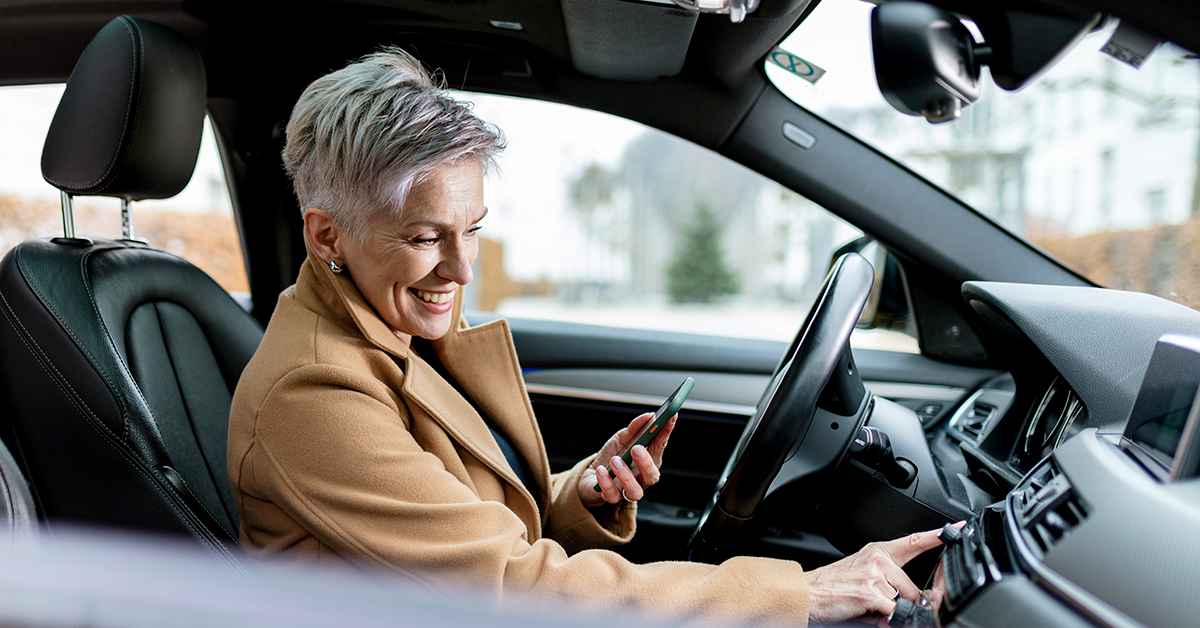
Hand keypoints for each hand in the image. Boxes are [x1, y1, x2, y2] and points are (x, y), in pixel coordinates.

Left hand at [579, 412, 676, 507]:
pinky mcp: (610, 496)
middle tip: (637, 448)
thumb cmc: (612, 456)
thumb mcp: (622, 438)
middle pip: (652, 476)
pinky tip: (601, 470)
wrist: (590, 474)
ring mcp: (626, 489)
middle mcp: (640, 477)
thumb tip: (649, 416)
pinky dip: (606, 482)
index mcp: (647, 460)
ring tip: (615, 460)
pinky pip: (611, 495)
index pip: (660, 446)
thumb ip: (635, 428)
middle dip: (646, 462)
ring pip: (635, 491)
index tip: (670, 416)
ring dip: (626, 476)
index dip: (666, 432)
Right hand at [805, 525, 960, 625]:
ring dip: (888, 612)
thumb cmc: (830, 587)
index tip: (958, 528)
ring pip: (903, 602)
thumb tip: (908, 602)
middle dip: (901, 603)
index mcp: (877, 551)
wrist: (806, 594)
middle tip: (874, 603)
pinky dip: (883, 619)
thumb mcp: (861, 576)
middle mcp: (878, 560)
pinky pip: (894, 613)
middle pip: (913, 588)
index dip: (937, 536)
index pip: (913, 542)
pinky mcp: (871, 593)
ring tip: (865, 606)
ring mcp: (875, 575)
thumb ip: (887, 581)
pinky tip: (865, 611)